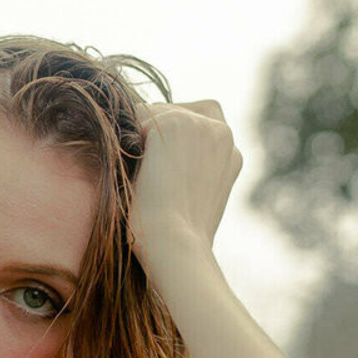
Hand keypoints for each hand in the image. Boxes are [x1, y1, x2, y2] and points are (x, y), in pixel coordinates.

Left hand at [128, 100, 242, 275]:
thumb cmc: (175, 239)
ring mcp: (200, 124)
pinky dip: (125, 139)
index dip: (171, 143)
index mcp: (231, 154)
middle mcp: (223, 133)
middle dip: (153, 135)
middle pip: (176, 111)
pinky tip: (129, 169)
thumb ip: (188, 172)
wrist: (173, 247)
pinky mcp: (174, 123)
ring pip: (155, 113)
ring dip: (138, 139)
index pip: (198, 123)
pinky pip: (135, 116)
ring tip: (137, 176)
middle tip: (142, 174)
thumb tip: (157, 160)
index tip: (157, 172)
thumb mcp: (192, 202)